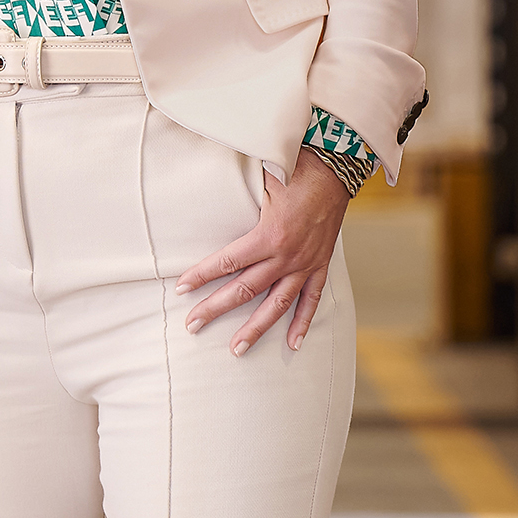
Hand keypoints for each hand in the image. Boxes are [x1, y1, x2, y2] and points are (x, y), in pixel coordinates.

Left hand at [173, 152, 348, 355]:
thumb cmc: (294, 168)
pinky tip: (293, 343)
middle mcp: (286, 256)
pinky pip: (312, 300)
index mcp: (268, 235)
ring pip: (277, 304)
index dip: (201, 276)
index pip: (227, 262)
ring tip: (236, 349)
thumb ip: (235, 186)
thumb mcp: (261, 176)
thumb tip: (203, 179)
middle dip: (215, 309)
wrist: (336, 169)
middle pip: (245, 290)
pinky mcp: (320, 265)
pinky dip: (303, 322)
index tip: (180, 289)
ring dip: (256, 328)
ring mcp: (305, 264)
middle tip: (192, 326)